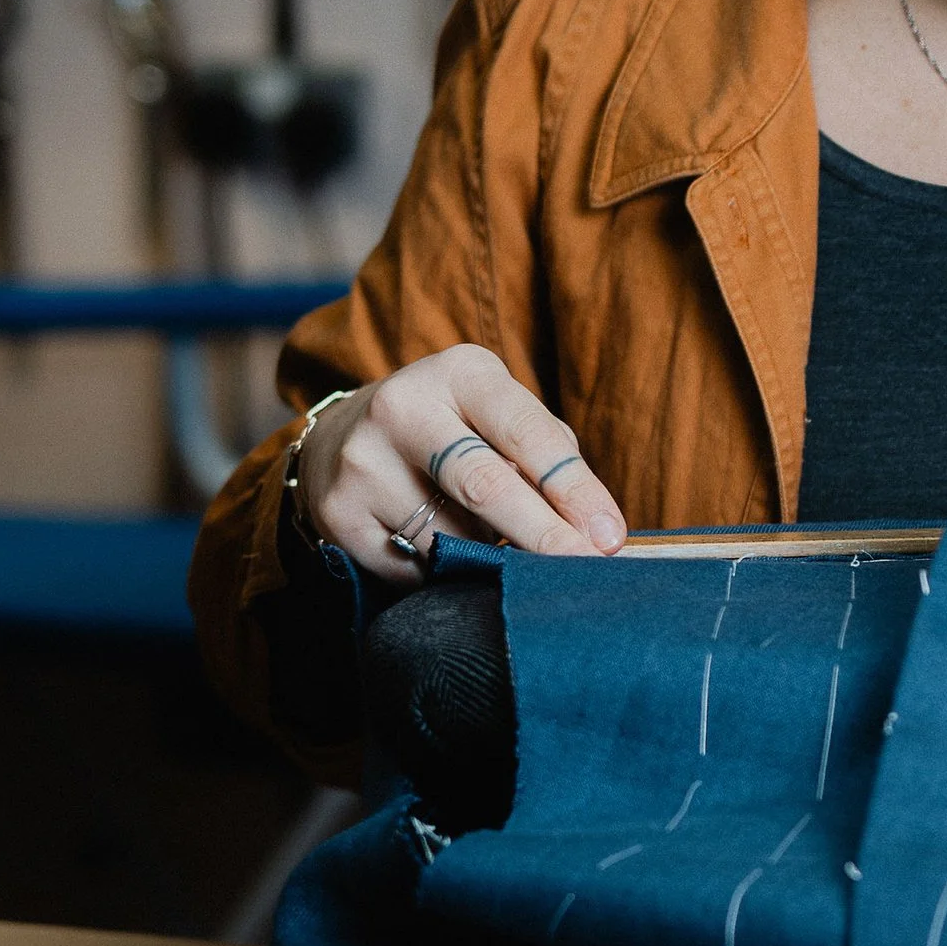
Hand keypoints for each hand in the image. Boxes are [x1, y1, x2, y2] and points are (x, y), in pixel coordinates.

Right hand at [294, 344, 624, 584]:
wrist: (344, 437)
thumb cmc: (454, 430)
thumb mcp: (497, 415)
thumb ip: (546, 454)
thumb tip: (591, 527)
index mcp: (460, 373)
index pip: (526, 433)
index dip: (573, 489)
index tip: (608, 536)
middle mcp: (403, 407)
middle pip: (485, 484)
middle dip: (543, 534)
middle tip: (584, 568)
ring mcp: (363, 461)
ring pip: (451, 536)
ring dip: (488, 554)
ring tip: (488, 539)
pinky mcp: (338, 513)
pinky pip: (413, 567)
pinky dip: (444, 572)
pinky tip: (442, 550)